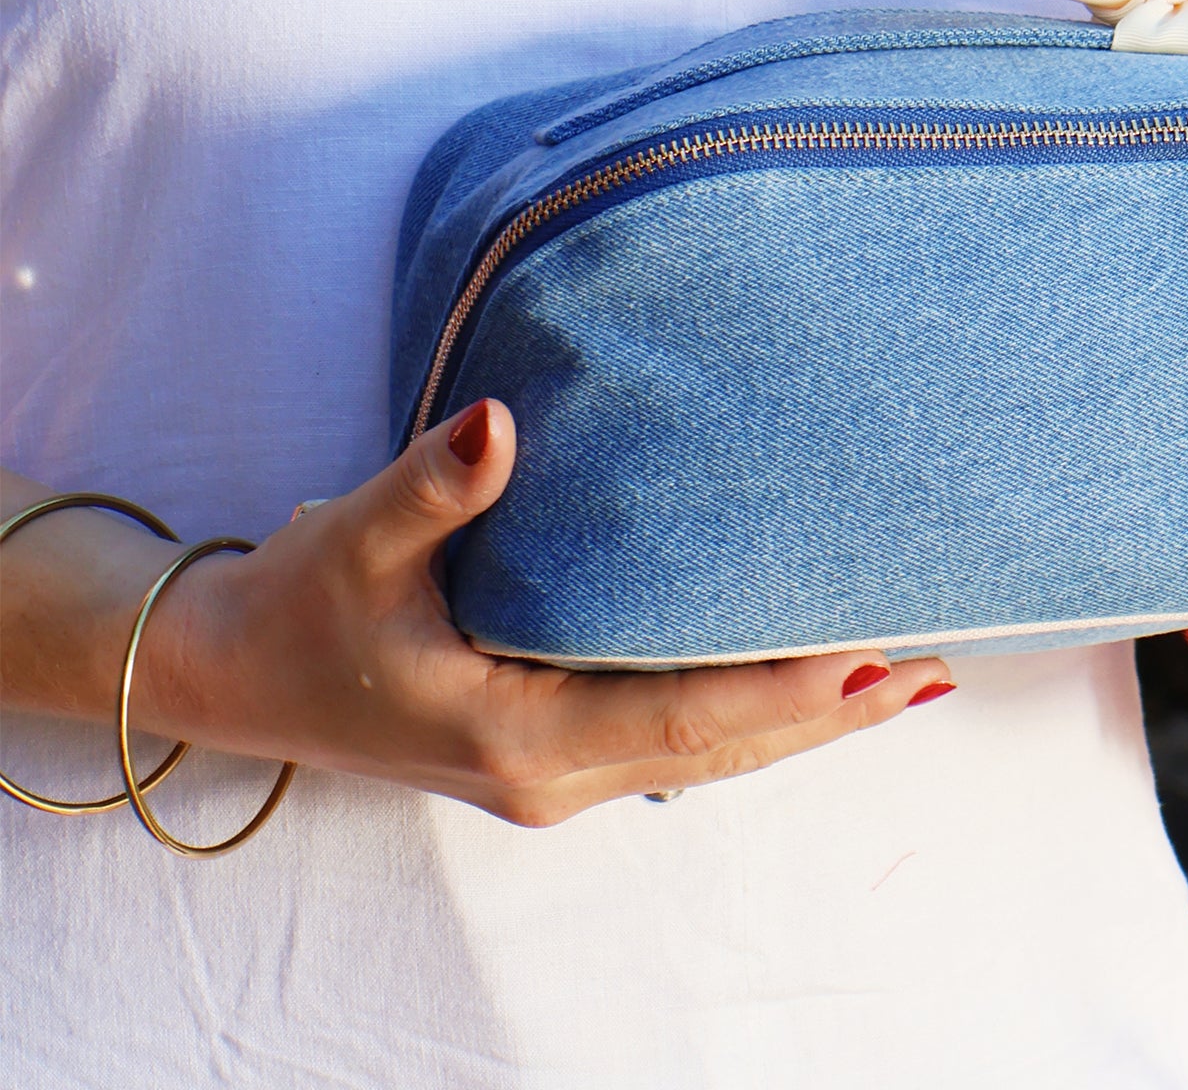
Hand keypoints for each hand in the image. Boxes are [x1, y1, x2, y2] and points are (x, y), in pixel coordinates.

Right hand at [123, 401, 953, 824]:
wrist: (238, 672)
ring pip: (712, 757)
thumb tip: (501, 422)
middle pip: (725, 750)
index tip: (876, 652)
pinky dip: (754, 719)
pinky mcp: (554, 756)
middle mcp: (553, 775)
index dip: (787, 688)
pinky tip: (805, 688)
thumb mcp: (357, 541)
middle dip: (833, 711)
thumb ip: (434, 486)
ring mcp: (557, 776)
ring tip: (908, 679)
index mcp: (519, 736)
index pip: (688, 717)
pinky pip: (680, 746)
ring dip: (808, 720)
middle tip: (938, 665)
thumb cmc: (303, 605)